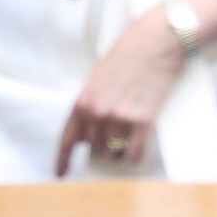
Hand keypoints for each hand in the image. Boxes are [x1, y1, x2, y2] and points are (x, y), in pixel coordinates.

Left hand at [55, 7, 184, 175]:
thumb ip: (91, 104)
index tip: (61, 174)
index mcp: (83, 99)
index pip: (68, 137)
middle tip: (114, 132)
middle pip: (95, 148)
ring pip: (114, 153)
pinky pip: (134, 154)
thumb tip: (89, 135)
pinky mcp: (143, 121)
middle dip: (102, 145)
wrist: (154, 42)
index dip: (63, 158)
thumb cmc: (127, 56)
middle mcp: (98, 112)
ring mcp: (120, 118)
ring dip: (119, 149)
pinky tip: (138, 143)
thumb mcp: (98, 78)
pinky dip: (135, 153)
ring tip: (128, 131)